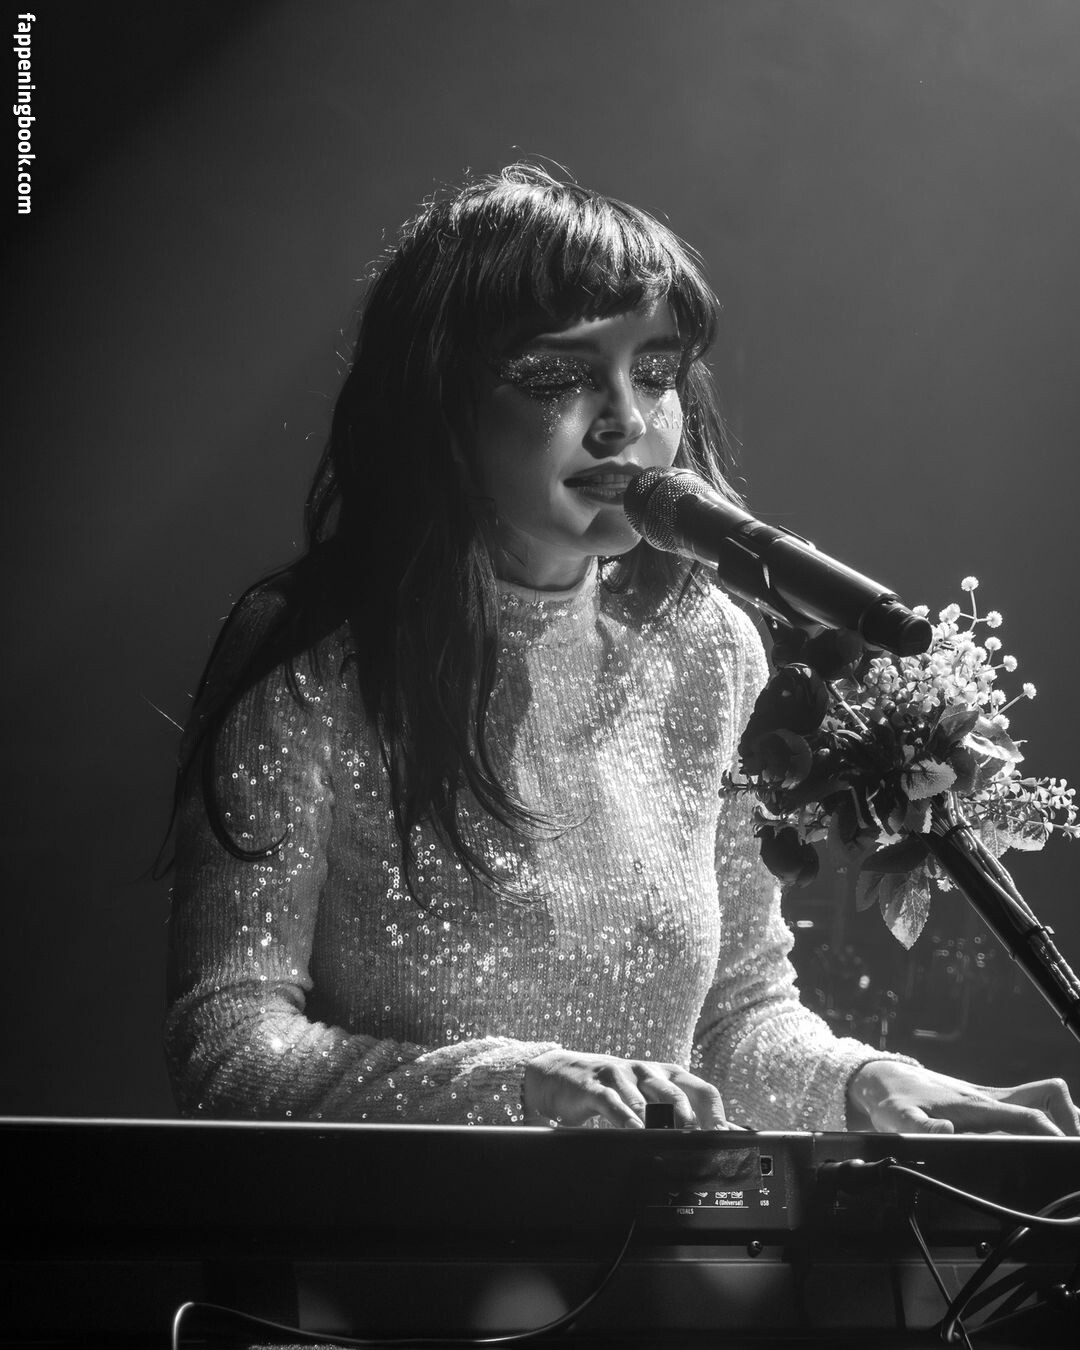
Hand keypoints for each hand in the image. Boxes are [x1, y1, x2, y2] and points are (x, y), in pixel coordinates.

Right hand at [522, 1049, 729, 1128]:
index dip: (719, 1116)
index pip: (702, 1091)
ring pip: (648, 1095)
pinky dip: (625, 1118)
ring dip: (663, 1119)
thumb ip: (677, 1117)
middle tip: (704, 1145)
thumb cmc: (611, 1091)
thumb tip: (721, 1139)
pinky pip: (613, 1101)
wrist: (558, 1075)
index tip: (728, 1143)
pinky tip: (634, 1131)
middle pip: (679, 1092)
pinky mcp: (595, 1085)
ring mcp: (621, 1075)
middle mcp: (647, 1071)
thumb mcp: (646, 1100)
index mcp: (666, 1076)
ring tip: (675, 1139)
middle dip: (694, 1119)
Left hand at [848, 1061, 1079, 1135]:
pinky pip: (1030, 1105)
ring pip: (1044, 1097)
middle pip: (1049, 1097)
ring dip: (1063, 1116)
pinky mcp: (990, 1105)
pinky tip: (1046, 1140)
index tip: (1065, 1152)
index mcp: (977, 1106)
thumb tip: (947, 1131)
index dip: (1053, 1134)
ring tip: (1067, 1147)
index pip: (1029, 1115)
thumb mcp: (899, 1117)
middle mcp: (992, 1099)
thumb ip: (920, 1127)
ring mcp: (993, 1100)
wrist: (885, 1078)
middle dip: (1070, 1121)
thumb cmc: (893, 1099)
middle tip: (1072, 1151)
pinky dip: (1048, 1117)